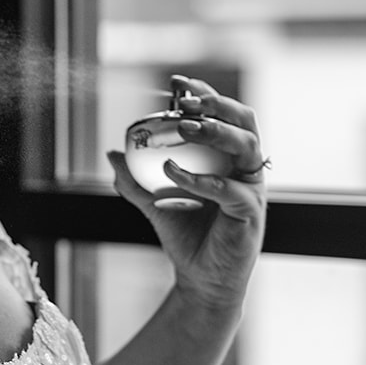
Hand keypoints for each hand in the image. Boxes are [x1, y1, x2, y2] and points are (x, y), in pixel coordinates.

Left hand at [108, 74, 266, 313]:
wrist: (200, 280)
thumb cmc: (187, 238)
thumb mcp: (155, 204)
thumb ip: (135, 179)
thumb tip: (113, 153)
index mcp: (229, 160)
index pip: (224, 115)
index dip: (205, 94)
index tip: (177, 84)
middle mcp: (245, 169)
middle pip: (244, 121)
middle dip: (216, 103)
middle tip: (185, 101)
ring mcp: (252, 190)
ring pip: (246, 145)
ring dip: (215, 131)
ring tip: (184, 127)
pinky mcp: (250, 213)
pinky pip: (230, 190)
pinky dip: (201, 179)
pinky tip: (173, 174)